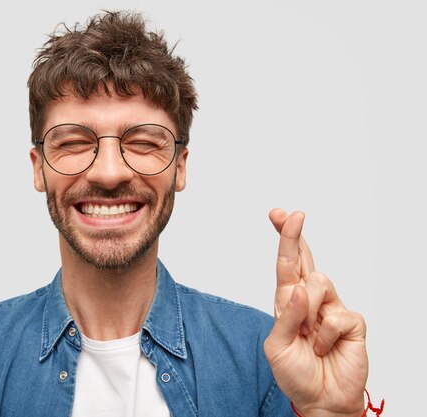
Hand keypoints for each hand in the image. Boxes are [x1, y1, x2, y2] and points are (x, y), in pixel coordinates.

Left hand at [263, 209, 367, 416]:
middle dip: (294, 235)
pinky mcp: (352, 322)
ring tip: (309, 337)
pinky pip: (336, 314)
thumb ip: (286, 317)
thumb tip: (299, 288)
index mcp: (289, 302)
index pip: (286, 265)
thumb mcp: (277, 346)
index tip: (279, 214)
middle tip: (291, 215)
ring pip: (320, 282)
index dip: (284, 239)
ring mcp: (332, 308)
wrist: (320, 401)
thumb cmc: (296, 373)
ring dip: (308, 309)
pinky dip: (325, 334)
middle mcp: (311, 300)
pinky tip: (325, 348)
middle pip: (305, 260)